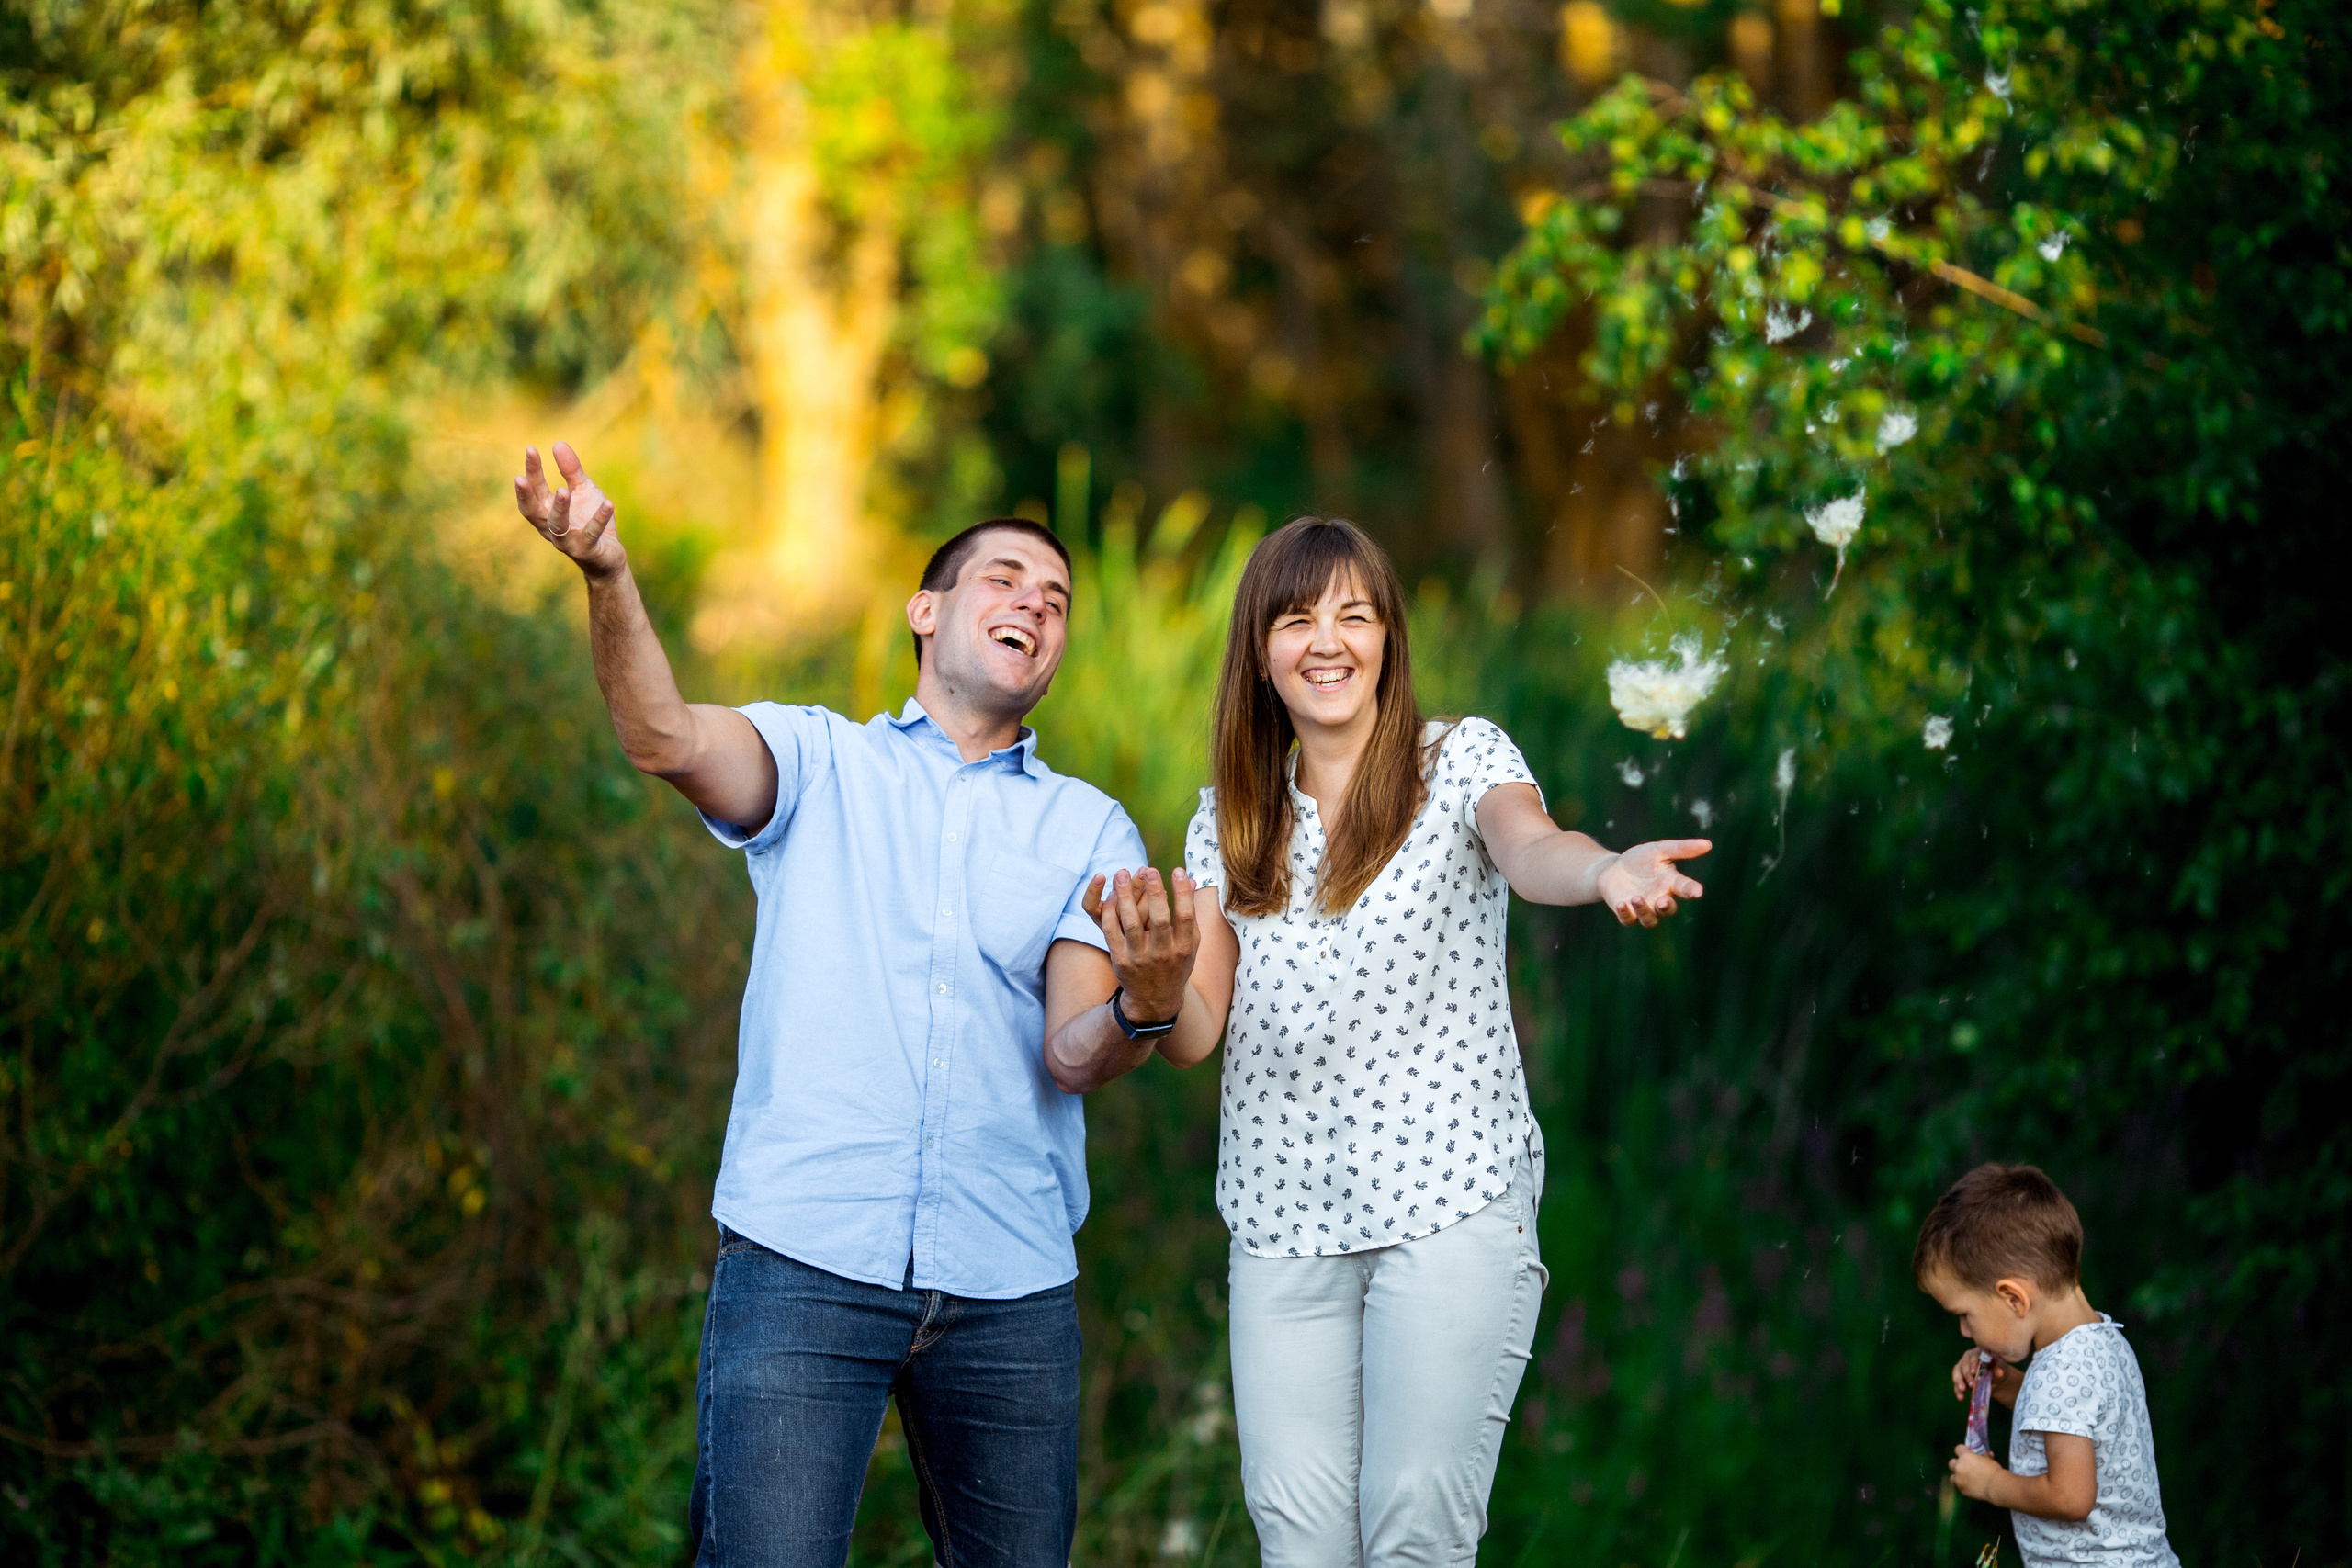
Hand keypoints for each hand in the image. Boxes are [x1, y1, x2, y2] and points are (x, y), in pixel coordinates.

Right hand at [516, 441, 623, 577]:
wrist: (608, 556)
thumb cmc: (589, 519)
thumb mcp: (582, 490)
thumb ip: (571, 470)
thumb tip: (557, 443)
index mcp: (546, 511)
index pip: (534, 490)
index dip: (531, 471)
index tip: (531, 449)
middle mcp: (551, 528)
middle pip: (533, 511)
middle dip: (526, 494)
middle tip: (520, 477)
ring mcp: (568, 541)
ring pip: (557, 526)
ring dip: (559, 509)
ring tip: (563, 490)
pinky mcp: (587, 550)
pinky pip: (592, 534)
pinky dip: (599, 519)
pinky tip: (609, 503)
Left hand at [1082, 868, 1198, 1022]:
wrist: (1154, 1001)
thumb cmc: (1174, 964)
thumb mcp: (1189, 943)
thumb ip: (1189, 912)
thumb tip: (1190, 879)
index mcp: (1184, 947)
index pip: (1185, 916)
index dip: (1183, 892)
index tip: (1179, 870)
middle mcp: (1163, 953)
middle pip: (1159, 919)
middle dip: (1154, 892)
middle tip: (1150, 869)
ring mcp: (1140, 957)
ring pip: (1131, 923)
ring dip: (1125, 896)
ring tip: (1122, 874)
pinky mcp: (1120, 960)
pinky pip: (1112, 931)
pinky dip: (1110, 912)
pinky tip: (1111, 896)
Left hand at [1595, 838, 1710, 926]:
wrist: (1612, 869)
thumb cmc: (1640, 860)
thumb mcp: (1659, 850)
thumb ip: (1681, 849)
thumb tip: (1708, 844)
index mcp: (1671, 883)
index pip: (1685, 888)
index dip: (1692, 890)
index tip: (1698, 892)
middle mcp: (1660, 899)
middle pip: (1669, 910)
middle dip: (1667, 907)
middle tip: (1662, 900)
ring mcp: (1644, 909)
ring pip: (1650, 919)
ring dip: (1644, 911)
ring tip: (1637, 898)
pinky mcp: (1626, 914)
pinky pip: (1628, 920)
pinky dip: (1626, 914)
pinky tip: (1622, 904)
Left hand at [1948, 1444, 2006, 1502]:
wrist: (1996, 1486)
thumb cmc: (1994, 1471)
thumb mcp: (1989, 1460)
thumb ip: (1984, 1456)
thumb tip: (1987, 1454)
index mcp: (1965, 1456)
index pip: (1958, 1449)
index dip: (1963, 1451)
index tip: (1969, 1453)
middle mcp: (1958, 1466)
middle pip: (1951, 1462)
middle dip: (1957, 1464)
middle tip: (1966, 1467)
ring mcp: (1958, 1478)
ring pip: (1952, 1476)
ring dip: (1958, 1477)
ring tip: (1966, 1479)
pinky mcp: (1961, 1489)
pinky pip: (1958, 1486)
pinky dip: (1962, 1486)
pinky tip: (1970, 1486)